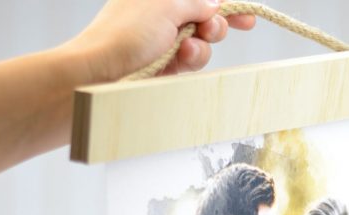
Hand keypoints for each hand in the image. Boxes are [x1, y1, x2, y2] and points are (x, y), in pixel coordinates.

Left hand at [71, 0, 255, 82]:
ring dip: (201, 46)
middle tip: (211, 31)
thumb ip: (195, 2)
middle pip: (205, 20)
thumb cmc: (126, 33)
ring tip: (186, 49)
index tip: (247, 17)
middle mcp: (163, 16)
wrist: (101, 73)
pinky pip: (190, 63)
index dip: (224, 6)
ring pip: (201, 44)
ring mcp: (164, 43)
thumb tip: (214, 3)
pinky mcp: (165, 68)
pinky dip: (191, 60)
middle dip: (215, 26)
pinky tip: (181, 59)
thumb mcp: (166, 6)